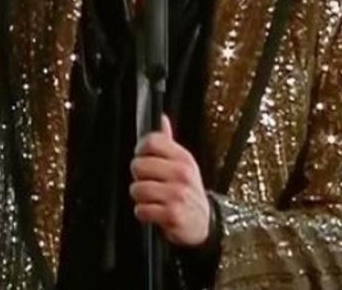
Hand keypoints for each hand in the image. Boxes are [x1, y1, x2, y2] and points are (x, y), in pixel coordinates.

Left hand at [130, 114, 210, 246]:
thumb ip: (169, 142)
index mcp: (183, 158)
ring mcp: (177, 194)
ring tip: (151, 198)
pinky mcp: (172, 214)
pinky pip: (141, 210)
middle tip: (149, 182)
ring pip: (137, 189)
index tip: (142, 157)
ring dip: (140, 197)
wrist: (204, 223)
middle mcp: (181, 174)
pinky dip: (143, 213)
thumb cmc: (189, 192)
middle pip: (138, 165)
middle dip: (139, 176)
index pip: (152, 142)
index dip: (141, 149)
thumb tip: (161, 119)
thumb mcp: (184, 164)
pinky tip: (153, 211)